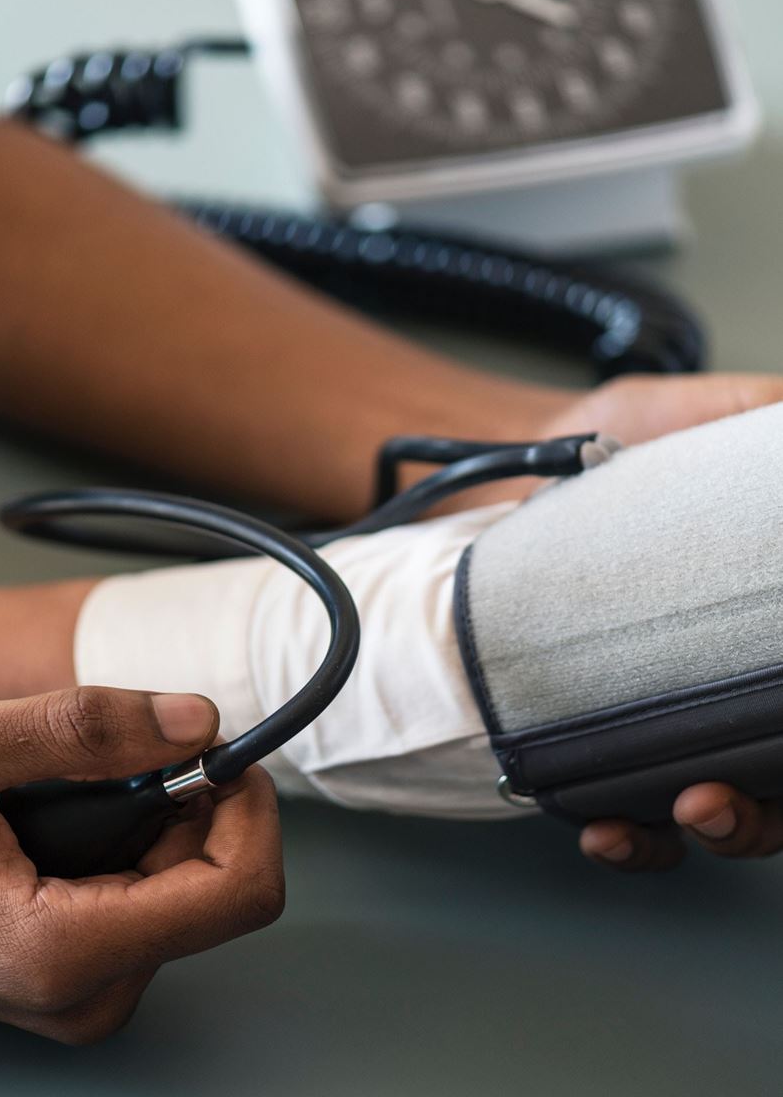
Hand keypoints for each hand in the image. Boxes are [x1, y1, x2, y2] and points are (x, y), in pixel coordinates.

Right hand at [0, 687, 282, 1041]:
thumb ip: (83, 730)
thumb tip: (196, 721)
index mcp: (61, 951)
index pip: (238, 893)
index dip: (246, 807)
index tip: (218, 750)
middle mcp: (80, 993)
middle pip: (217, 890)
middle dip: (192, 808)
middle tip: (132, 754)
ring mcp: (76, 993)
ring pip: (186, 893)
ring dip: (158, 821)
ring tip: (82, 786)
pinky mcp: (71, 976)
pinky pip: (148, 903)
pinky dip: (134, 844)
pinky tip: (77, 817)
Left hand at [558, 373, 782, 870]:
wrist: (498, 471)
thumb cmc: (597, 443)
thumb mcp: (698, 415)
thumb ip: (762, 417)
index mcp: (763, 622)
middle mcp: (730, 675)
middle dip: (775, 800)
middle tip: (735, 787)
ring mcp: (670, 711)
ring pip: (729, 807)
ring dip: (726, 826)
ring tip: (691, 807)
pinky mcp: (601, 735)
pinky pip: (634, 813)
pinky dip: (636, 838)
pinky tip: (610, 831)